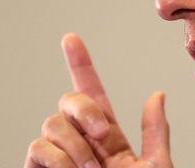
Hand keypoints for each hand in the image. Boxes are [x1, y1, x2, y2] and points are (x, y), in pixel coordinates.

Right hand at [25, 33, 171, 167]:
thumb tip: (157, 96)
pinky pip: (37, 147)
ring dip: (75, 145)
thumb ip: (155, 133)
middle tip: (102, 134)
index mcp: (108, 140)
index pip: (92, 95)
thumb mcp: (155, 166)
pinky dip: (58, 159)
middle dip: (84, 109)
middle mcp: (81, 143)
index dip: (81, 66)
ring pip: (53, 123)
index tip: (71, 39)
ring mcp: (59, 157)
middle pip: (69, 100)